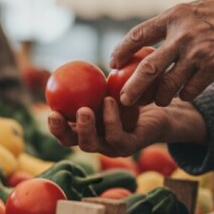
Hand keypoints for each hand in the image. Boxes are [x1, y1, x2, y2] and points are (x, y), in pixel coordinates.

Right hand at [48, 97, 206, 156]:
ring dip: (85, 127)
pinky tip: (110, 101)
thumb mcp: (109, 87)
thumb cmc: (133, 93)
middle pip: (72, 142)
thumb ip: (91, 83)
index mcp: (87, 128)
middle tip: (55, 115)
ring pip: (91, 144)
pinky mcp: (129, 147)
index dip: (54, 125)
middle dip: (61, 131)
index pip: (64, 131)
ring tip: (84, 110)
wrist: (163, 107)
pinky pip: (116, 136)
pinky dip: (111, 119)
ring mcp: (111, 147)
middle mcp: (96, 140)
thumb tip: (71, 66)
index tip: (49, 109)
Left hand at [110, 0, 213, 106]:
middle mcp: (183, 34)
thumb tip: (147, 40)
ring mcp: (199, 53)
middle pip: (149, 67)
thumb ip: (174, 23)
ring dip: (162, 96)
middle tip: (123, 100)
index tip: (112, 63)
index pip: (138, 34)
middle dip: (133, 87)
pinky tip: (186, 93)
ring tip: (160, 99)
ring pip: (169, 85)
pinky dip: (185, 95)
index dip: (122, 50)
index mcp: (175, 15)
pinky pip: (191, 90)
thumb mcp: (196, 8)